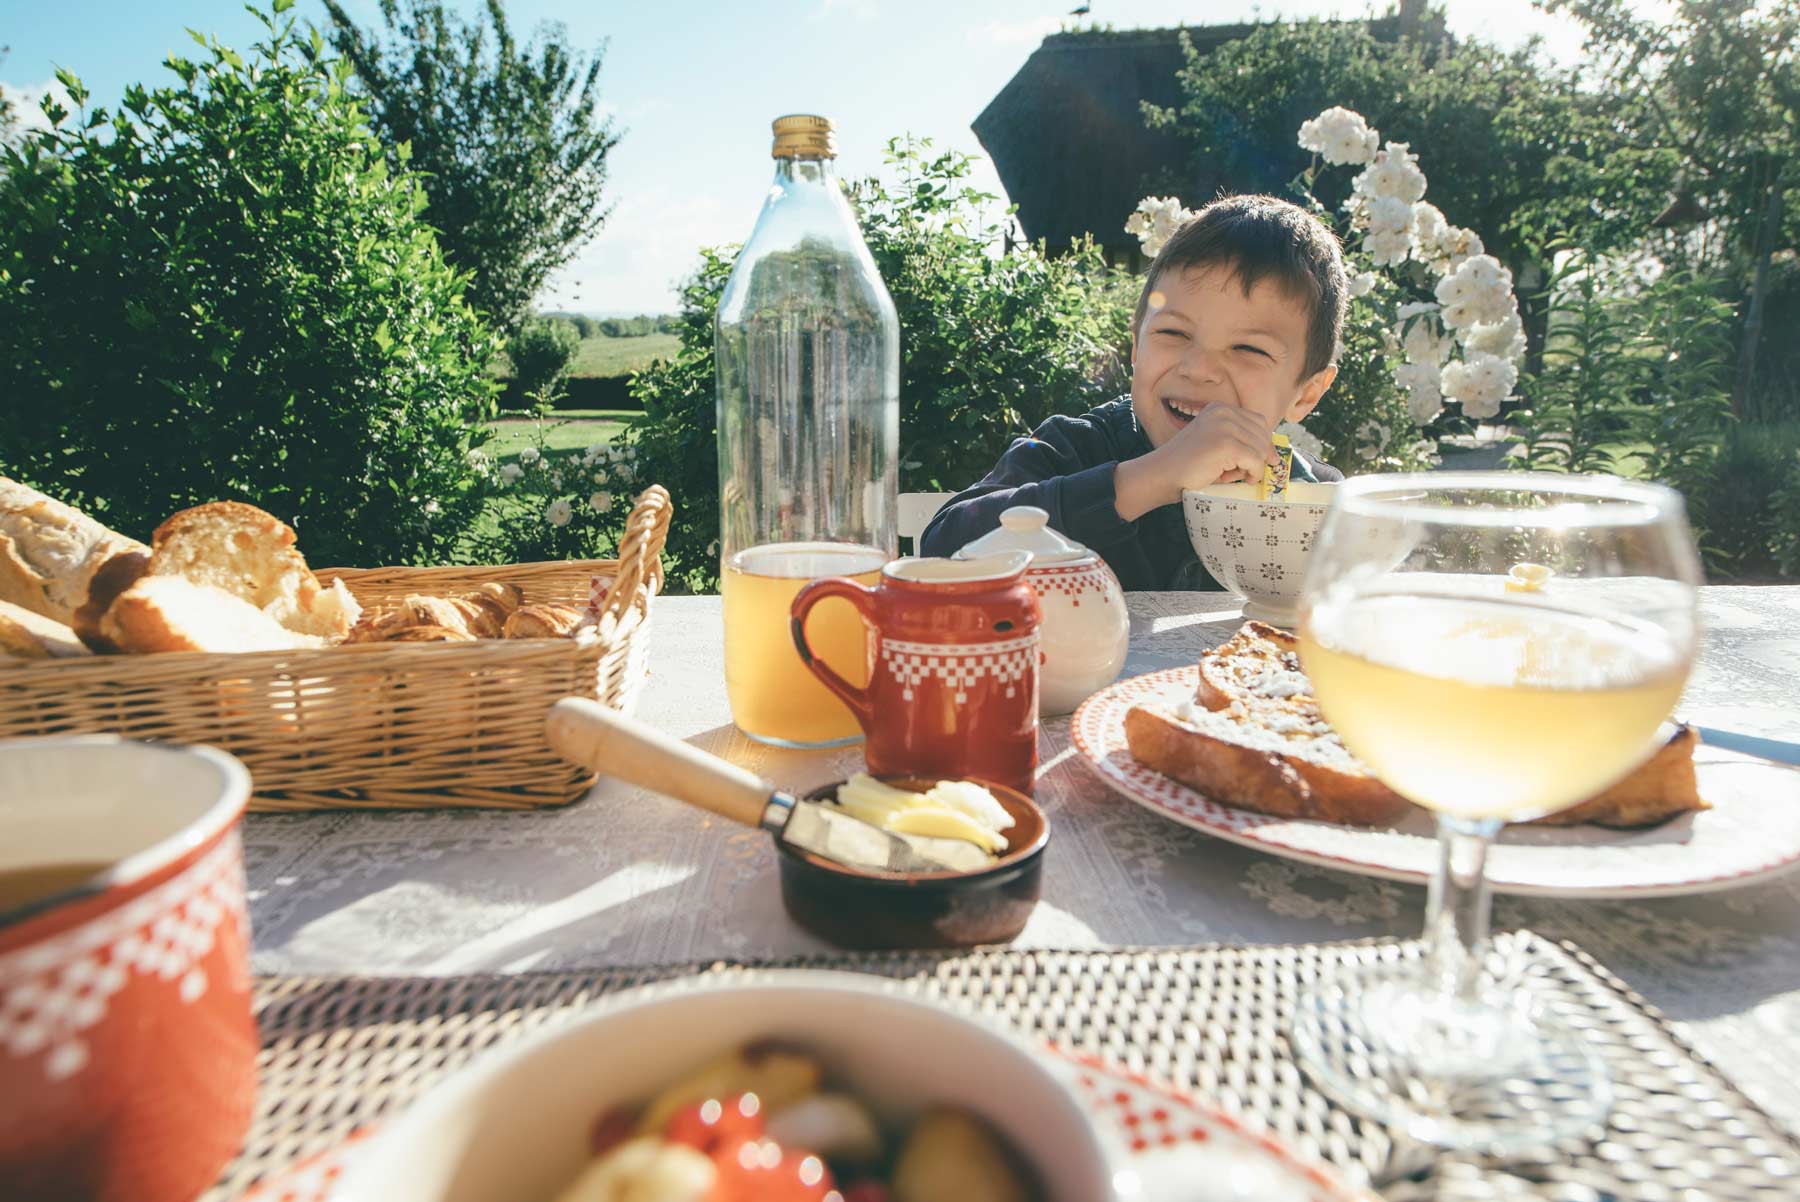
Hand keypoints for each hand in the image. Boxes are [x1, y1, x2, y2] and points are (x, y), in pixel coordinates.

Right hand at [1114, 406, 1279, 520]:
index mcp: (1220, 408)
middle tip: (1238, 472)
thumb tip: (1275, 456)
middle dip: (1256, 457)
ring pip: (1260, 450)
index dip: (1263, 443)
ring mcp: (1226, 427)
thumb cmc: (1187, 466)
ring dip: (1250, 468)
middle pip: (1263, 435)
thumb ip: (1240, 441)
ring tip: (1228, 474)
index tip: (1260, 461)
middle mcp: (1224, 412)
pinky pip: (1255, 462)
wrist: (1161, 474)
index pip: (1258, 422)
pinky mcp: (1227, 444)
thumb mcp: (1215, 444)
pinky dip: (1250, 474)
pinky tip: (1233, 478)